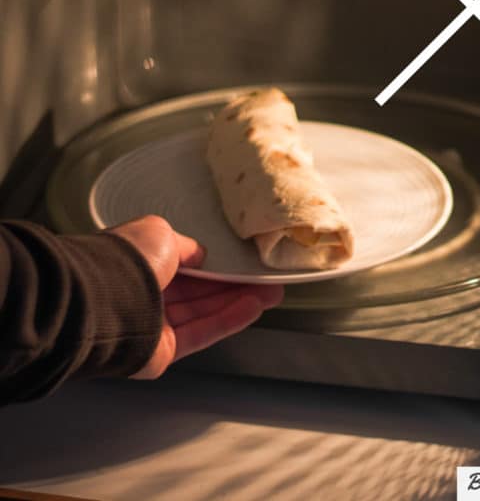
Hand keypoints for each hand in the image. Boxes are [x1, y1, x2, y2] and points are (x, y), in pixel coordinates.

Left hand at [109, 215, 283, 378]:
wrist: (104, 298)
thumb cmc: (128, 260)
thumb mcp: (161, 233)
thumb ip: (186, 246)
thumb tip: (201, 255)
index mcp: (143, 265)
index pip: (189, 268)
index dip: (218, 266)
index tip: (245, 264)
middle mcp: (148, 295)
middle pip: (201, 292)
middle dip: (236, 286)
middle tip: (267, 281)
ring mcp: (156, 326)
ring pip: (205, 313)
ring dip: (239, 302)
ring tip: (271, 294)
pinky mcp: (164, 351)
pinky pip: (202, 333)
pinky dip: (229, 321)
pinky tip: (253, 308)